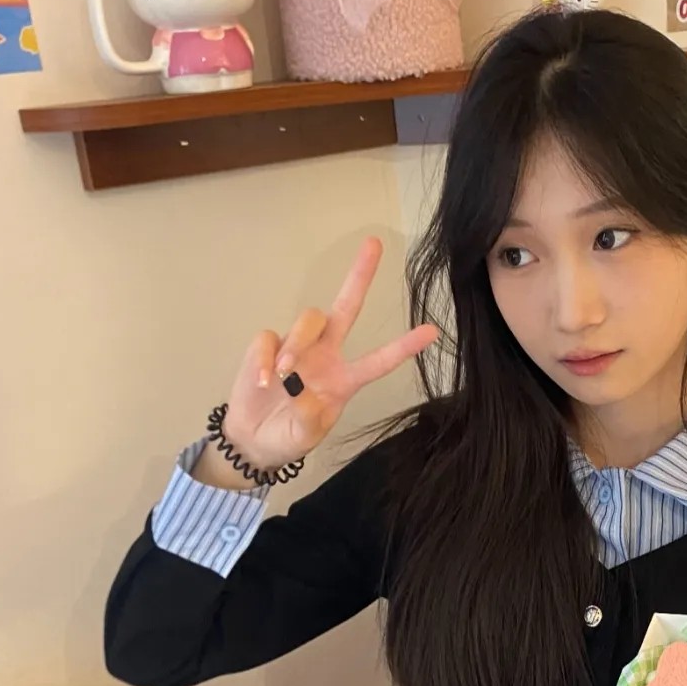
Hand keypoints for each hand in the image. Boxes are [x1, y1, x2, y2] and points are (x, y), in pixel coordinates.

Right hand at [217, 237, 439, 474]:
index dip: (404, 346)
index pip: (379, 360)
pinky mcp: (266, 347)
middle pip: (345, 307)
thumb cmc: (288, 435)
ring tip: (284, 374)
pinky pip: (268, 339)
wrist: (254, 441)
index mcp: (344, 378)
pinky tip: (263, 382)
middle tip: (374, 244)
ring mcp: (296, 348)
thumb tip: (303, 391)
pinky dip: (266, 359)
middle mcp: (325, 354)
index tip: (432, 331)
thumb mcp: (307, 435)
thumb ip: (310, 417)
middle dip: (359, 276)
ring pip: (308, 319)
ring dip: (297, 343)